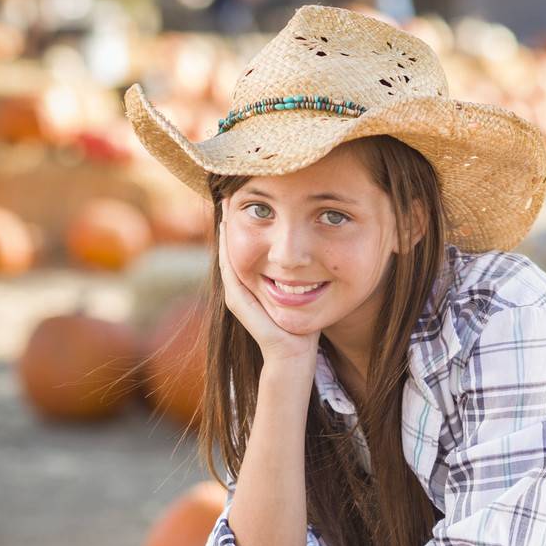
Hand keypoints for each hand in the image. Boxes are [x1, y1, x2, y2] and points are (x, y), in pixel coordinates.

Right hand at [218, 197, 320, 365]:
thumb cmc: (306, 324)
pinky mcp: (238, 301)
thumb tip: (318, 242)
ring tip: (228, 200)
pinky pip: (229, 268)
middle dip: (237, 217)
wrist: (296, 356)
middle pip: (236, 243)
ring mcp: (238, 293)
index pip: (250, 242)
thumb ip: (308, 266)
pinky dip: (227, 246)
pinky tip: (228, 225)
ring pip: (228, 251)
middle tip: (234, 189)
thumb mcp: (307, 287)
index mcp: (258, 280)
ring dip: (227, 226)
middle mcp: (245, 285)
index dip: (250, 218)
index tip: (254, 192)